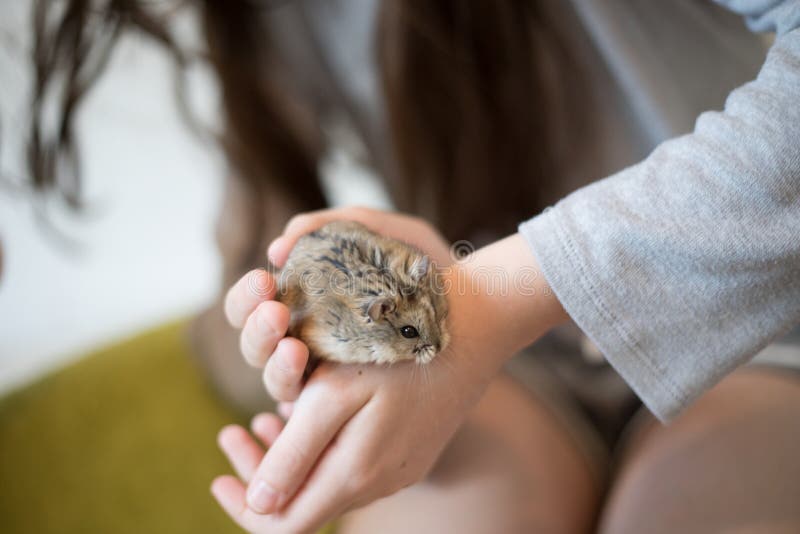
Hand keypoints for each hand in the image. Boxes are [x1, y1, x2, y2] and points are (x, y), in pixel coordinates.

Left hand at [212, 207, 565, 531]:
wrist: (472, 327)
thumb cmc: (396, 350)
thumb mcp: (335, 395)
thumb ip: (295, 454)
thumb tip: (258, 506)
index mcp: (355, 474)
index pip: (284, 525)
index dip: (244, 507)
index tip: (218, 472)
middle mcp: (378, 481)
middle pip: (304, 503)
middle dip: (260, 472)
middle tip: (232, 434)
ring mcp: (399, 467)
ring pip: (327, 481)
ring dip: (289, 457)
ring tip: (262, 419)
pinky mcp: (410, 448)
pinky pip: (352, 462)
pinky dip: (320, 445)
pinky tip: (308, 412)